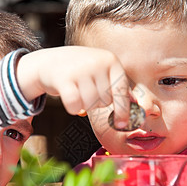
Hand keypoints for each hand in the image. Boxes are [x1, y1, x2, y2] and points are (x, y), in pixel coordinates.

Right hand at [16, 46, 130, 128]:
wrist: (50, 61)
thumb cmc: (81, 71)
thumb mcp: (102, 72)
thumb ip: (117, 86)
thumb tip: (137, 104)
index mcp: (110, 60)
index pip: (122, 91)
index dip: (123, 110)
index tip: (121, 125)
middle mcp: (97, 62)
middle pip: (105, 101)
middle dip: (97, 103)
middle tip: (87, 92)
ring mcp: (80, 69)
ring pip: (90, 104)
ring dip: (84, 105)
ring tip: (78, 93)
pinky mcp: (63, 78)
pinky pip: (74, 105)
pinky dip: (72, 108)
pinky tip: (70, 101)